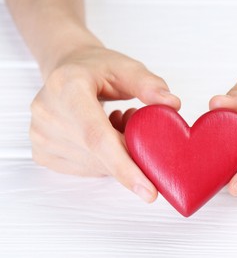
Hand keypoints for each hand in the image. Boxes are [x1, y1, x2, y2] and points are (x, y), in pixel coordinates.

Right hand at [29, 46, 180, 201]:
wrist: (66, 71)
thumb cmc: (96, 69)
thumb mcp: (126, 67)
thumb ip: (149, 84)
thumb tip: (173, 105)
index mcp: (66, 87)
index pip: (97, 136)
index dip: (125, 166)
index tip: (149, 192)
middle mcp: (47, 114)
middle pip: (100, 155)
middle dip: (131, 153)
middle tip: (137, 126)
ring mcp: (41, 137)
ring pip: (96, 166)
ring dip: (118, 154)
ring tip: (116, 122)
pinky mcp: (43, 153)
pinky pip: (87, 169)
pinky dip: (104, 159)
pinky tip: (103, 134)